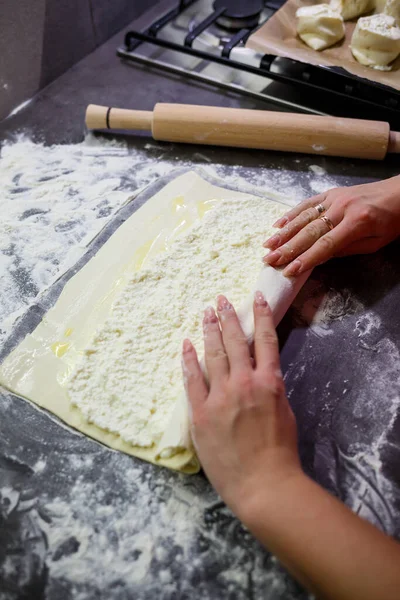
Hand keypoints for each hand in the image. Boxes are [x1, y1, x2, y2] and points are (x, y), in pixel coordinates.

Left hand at [181, 292, 300, 518]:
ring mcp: (221, 396)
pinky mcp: (202, 412)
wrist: (263, 483)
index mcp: (270, 382)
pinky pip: (192, 379)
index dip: (260, 315)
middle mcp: (245, 382)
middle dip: (228, 317)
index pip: (265, 340)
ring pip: (214, 354)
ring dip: (209, 330)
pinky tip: (187, 344)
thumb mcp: (284, 412)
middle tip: (221, 299)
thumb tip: (258, 374)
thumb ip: (269, 389)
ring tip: (205, 312)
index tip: (255, 297)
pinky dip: (189, 359)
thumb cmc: (280, 452)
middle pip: (235, 341)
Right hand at [263, 175, 399, 276]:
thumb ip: (347, 249)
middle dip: (287, 248)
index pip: (325, 245)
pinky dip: (291, 214)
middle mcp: (342, 208)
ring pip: (304, 216)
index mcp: (357, 222)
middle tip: (269, 260)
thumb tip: (320, 257)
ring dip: (284, 232)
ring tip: (267, 245)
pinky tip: (278, 225)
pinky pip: (307, 203)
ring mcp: (335, 198)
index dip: (306, 259)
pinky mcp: (331, 192)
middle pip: (309, 231)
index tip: (289, 271)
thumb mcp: (376, 242)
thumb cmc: (393, 221)